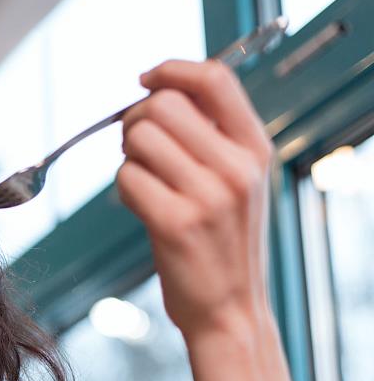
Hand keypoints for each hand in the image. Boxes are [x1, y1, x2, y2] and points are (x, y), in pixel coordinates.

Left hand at [117, 59, 276, 338]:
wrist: (230, 311)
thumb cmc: (222, 242)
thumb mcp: (237, 181)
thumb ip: (212, 136)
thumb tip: (161, 90)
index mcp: (255, 148)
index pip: (215, 78)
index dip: (172, 69)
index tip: (146, 80)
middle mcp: (237, 167)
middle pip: (164, 104)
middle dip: (136, 120)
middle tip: (137, 147)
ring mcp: (208, 196)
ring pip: (139, 138)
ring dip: (128, 157)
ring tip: (145, 182)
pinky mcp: (175, 223)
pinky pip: (126, 178)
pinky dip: (124, 189)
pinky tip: (141, 208)